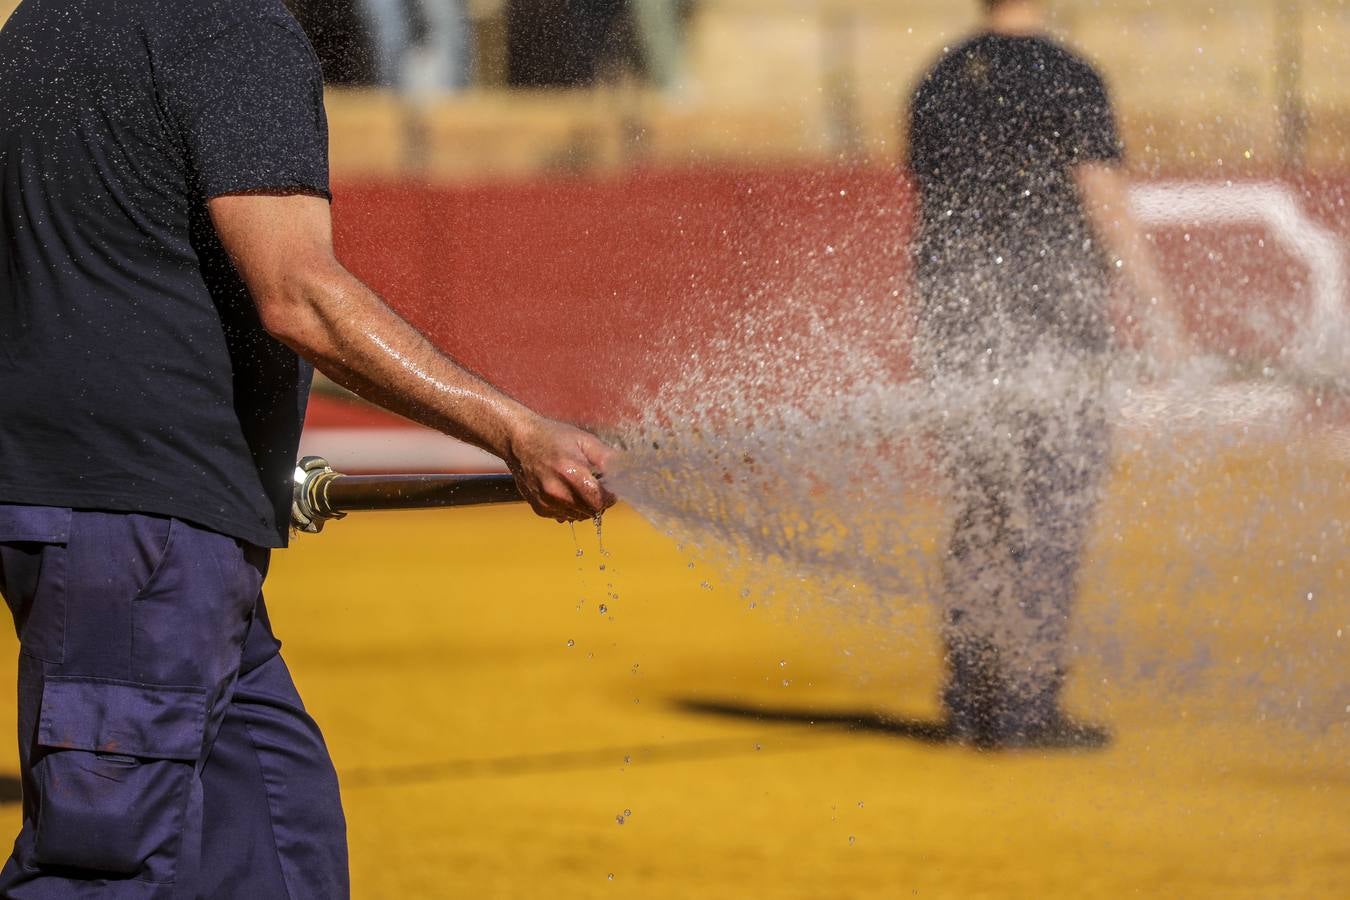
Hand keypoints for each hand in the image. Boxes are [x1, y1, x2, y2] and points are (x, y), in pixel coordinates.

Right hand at [503, 415, 617, 521]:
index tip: (610, 488)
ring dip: (585, 506)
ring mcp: (546, 501)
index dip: (610, 497)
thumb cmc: (554, 438)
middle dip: (600, 502)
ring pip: (580, 516)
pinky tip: (565, 491)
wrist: (519, 441)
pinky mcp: (539, 508)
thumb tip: (628, 472)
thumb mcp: (584, 440)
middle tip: (595, 486)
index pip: (600, 499)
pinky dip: (570, 508)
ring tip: (578, 487)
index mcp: (570, 471)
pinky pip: (565, 516)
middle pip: (592, 511)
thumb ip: (607, 458)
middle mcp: (556, 490)